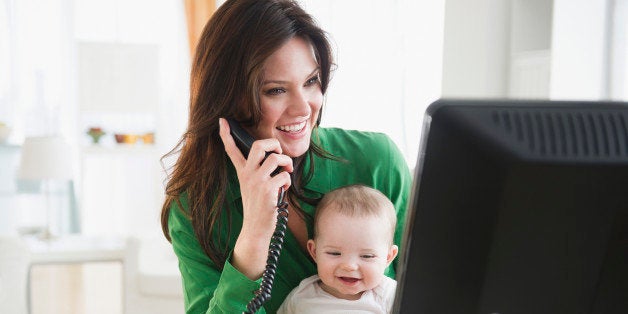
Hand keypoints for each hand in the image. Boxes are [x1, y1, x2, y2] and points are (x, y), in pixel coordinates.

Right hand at [218, 118, 292, 278]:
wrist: (255, 229)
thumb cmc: (258, 207)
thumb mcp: (252, 187)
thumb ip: (260, 172)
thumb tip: (276, 158)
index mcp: (242, 172)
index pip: (232, 150)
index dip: (226, 135)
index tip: (222, 121)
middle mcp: (248, 174)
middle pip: (259, 145)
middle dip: (274, 144)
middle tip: (279, 153)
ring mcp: (257, 182)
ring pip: (276, 159)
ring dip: (286, 163)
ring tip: (287, 172)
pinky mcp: (267, 190)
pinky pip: (284, 176)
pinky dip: (288, 181)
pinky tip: (284, 190)